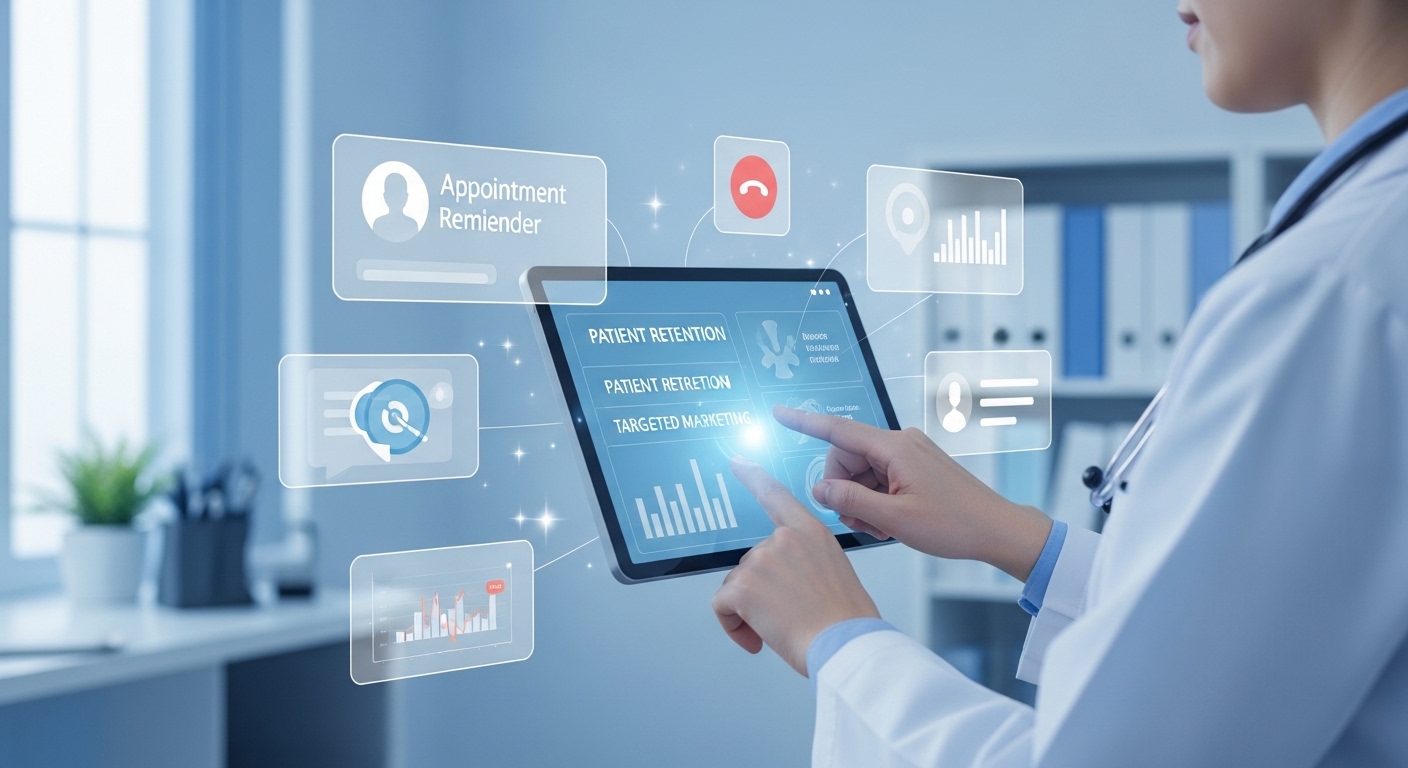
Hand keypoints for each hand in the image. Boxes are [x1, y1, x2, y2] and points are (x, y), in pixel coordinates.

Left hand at [711, 456, 879, 675]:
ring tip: (782, 628)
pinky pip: (722, 606)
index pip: (776, 496)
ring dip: (749, 612)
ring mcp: (761, 560)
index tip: (737, 461)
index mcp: (810, 532)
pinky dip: (733, 626)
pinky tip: (758, 638)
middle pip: (752, 562)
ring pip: (736, 587)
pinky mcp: (743, 586)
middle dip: (760, 592)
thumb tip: (777, 581)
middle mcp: (783, 539)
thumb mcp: (833, 573)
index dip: (753, 477)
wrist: (847, 645)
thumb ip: (803, 562)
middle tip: (788, 616)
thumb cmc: (847, 620)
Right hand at [773, 405, 1051, 580]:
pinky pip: (880, 477)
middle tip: (861, 522)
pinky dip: (876, 499)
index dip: (805, 422)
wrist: (997, 529)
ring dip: (861, 499)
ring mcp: (910, 453)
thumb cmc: (955, 524)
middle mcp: (901, 442)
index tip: (780, 413)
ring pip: (862, 471)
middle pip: (847, 458)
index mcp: (895, 448)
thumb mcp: (894, 519)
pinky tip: (889, 522)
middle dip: (843, 489)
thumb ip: (851, 501)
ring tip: (881, 527)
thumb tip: (820, 488)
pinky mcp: (916, 466)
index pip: (838, 430)